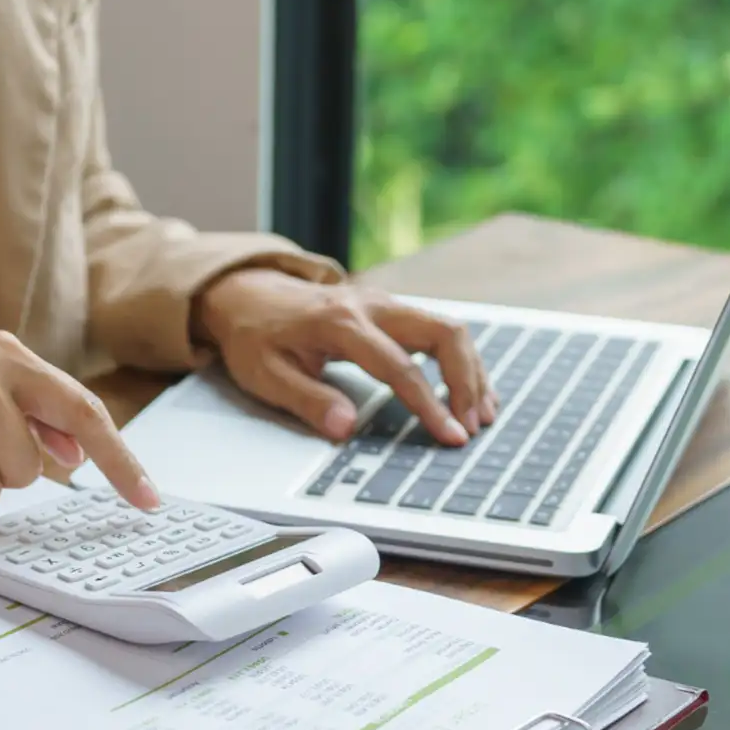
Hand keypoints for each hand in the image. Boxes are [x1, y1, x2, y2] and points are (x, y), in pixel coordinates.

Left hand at [193, 269, 496, 444]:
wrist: (248, 294)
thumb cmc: (255, 336)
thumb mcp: (264, 374)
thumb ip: (307, 400)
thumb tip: (346, 427)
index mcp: (340, 323)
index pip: (399, 367)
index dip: (429, 405)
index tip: (451, 436)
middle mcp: (371, 306)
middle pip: (442, 333)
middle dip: (466, 381)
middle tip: (473, 425)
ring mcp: (384, 304)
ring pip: (448, 328)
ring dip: (471, 371)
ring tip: (482, 414)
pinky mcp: (391, 310)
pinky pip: (438, 330)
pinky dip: (460, 361)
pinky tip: (470, 391)